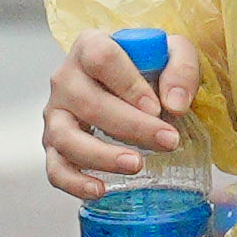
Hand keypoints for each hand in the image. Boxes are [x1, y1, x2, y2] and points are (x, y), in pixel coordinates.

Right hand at [40, 33, 184, 205]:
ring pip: (65, 137)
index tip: (156, 107)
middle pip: (88, 102)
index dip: (129, 83)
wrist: (129, 85)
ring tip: (137, 165)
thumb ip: (181, 67)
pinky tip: (100, 190)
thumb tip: (175, 104)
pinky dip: (74, 183)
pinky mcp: (54, 145)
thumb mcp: (172, 54)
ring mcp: (56, 114)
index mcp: (90, 46)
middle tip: (168, 141)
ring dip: (101, 155)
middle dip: (131, 126)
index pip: (101, 58)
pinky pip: (55, 168)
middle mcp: (65, 78)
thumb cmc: (147, 67)